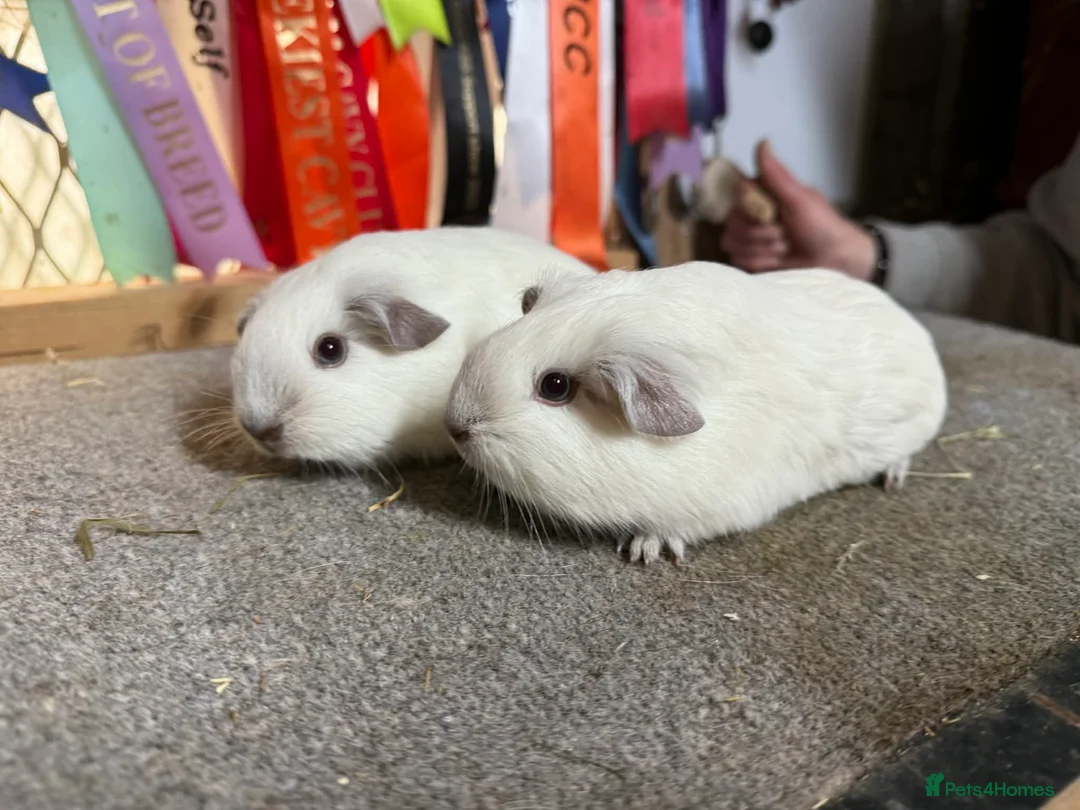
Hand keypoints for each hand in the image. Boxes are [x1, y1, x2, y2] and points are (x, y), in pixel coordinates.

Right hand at [720, 140, 877, 280]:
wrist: (834, 260)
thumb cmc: (822, 225)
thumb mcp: (800, 198)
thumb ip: (776, 174)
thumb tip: (763, 142)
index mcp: (761, 196)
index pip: (735, 195)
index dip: (749, 208)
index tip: (770, 213)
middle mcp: (751, 216)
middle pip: (731, 223)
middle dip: (760, 233)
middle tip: (784, 233)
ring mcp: (749, 240)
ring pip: (732, 243)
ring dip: (763, 249)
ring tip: (784, 248)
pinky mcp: (750, 260)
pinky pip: (738, 261)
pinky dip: (761, 263)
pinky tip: (777, 262)